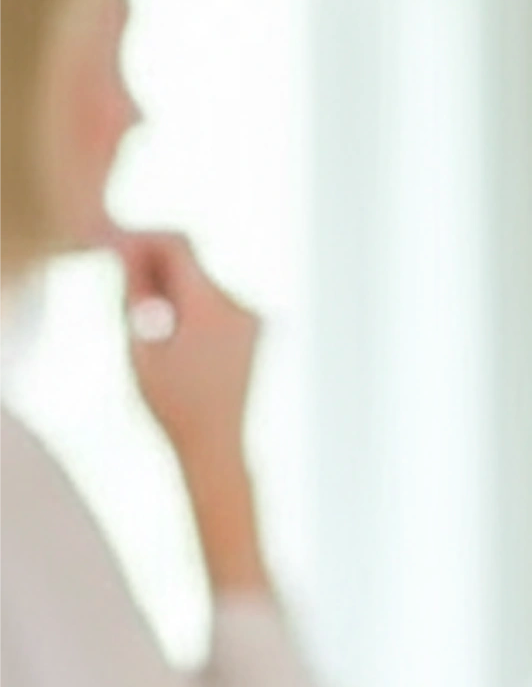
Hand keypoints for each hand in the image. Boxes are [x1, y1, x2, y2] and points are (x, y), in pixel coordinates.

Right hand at [114, 229, 260, 481]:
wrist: (216, 444)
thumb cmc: (172, 403)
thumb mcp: (139, 344)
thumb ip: (136, 292)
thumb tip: (130, 251)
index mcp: (210, 307)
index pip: (177, 245)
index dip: (144, 241)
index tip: (120, 252)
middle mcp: (240, 307)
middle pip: (191, 262)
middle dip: (158, 268)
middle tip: (129, 292)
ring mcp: (253, 319)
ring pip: (203, 282)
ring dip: (175, 291)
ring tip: (155, 329)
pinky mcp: (257, 331)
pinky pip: (218, 303)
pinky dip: (194, 307)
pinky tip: (179, 339)